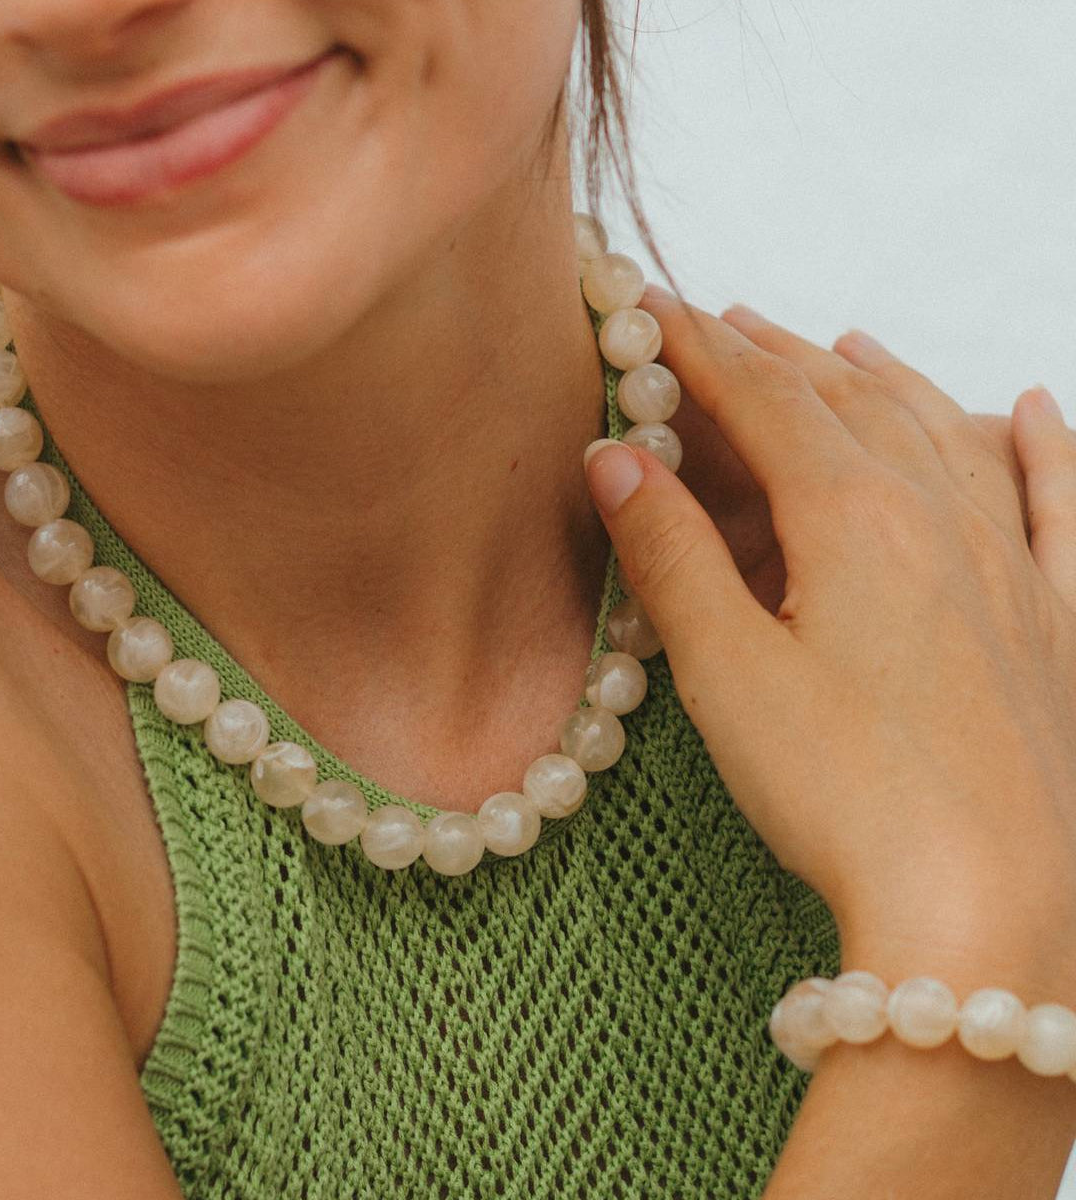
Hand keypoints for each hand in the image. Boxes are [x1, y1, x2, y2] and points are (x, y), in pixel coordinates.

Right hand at [583, 290, 1075, 978]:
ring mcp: (1012, 568)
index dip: (702, 351)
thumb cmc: (847, 793)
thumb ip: (671, 554)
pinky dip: (1045, 446)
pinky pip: (1061, 505)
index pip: (763, 402)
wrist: (990, 909)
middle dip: (778, 355)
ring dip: (885, 380)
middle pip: (848, 403)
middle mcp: (942, 519)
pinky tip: (1034, 409)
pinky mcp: (1055, 627)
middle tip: (727, 322)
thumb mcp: (727, 671)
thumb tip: (616, 459)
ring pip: (944, 432)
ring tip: (843, 344)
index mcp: (853, 521)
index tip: (656, 314)